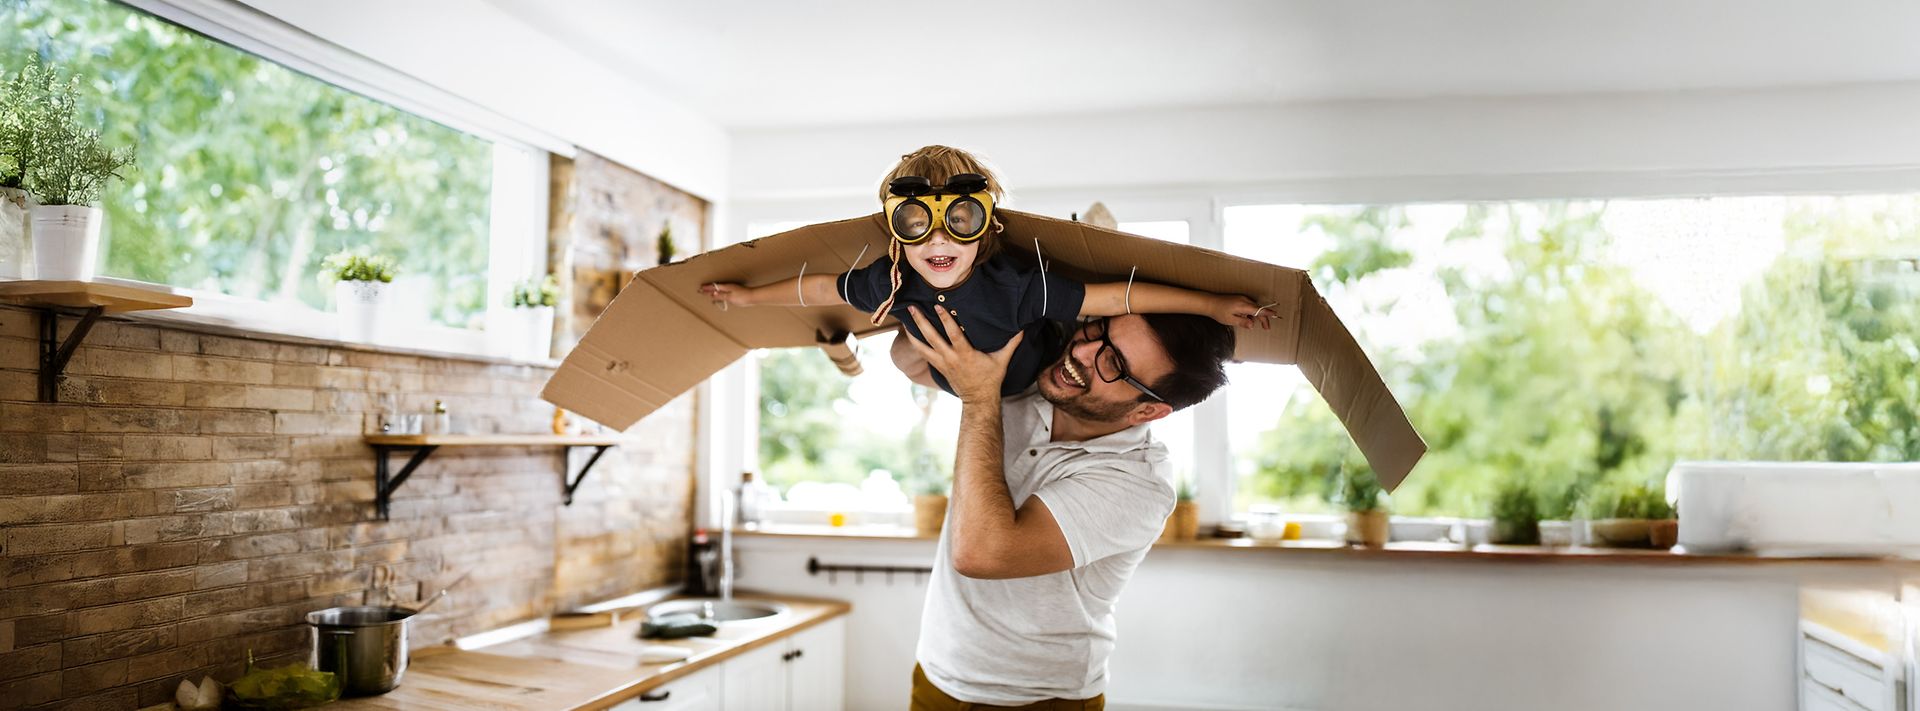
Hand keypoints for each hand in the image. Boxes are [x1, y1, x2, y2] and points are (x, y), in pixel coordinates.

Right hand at [699, 283, 747, 309]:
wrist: (753, 297)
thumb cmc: (742, 297)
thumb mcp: (730, 297)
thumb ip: (720, 296)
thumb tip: (711, 294)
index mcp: (725, 287)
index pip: (713, 287)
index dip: (706, 288)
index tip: (700, 289)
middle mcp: (728, 287)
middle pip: (715, 288)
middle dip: (708, 289)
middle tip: (701, 290)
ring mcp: (731, 290)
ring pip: (719, 290)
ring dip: (713, 292)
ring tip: (707, 293)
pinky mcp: (734, 293)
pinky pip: (723, 293)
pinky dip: (718, 295)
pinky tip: (719, 298)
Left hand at [901, 306, 1022, 403]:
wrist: (978, 399)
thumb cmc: (990, 378)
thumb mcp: (1002, 360)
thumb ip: (1011, 343)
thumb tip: (1023, 327)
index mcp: (965, 354)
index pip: (953, 334)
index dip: (945, 320)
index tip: (938, 306)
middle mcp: (950, 358)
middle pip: (932, 338)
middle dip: (921, 323)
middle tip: (913, 308)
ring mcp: (942, 363)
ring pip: (922, 347)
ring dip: (913, 332)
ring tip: (905, 318)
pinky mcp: (938, 366)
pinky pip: (923, 353)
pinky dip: (916, 343)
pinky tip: (910, 333)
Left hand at [1213, 294, 1273, 329]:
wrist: (1210, 303)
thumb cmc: (1219, 312)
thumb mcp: (1230, 320)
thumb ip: (1243, 322)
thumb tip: (1253, 325)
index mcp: (1243, 306)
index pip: (1259, 310)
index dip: (1267, 313)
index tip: (1275, 315)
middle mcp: (1245, 300)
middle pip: (1258, 309)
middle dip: (1263, 318)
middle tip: (1266, 328)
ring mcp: (1242, 298)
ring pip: (1254, 308)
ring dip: (1256, 316)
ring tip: (1254, 324)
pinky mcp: (1240, 299)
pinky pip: (1249, 306)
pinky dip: (1250, 312)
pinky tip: (1246, 318)